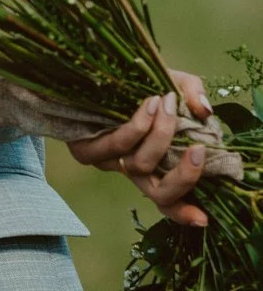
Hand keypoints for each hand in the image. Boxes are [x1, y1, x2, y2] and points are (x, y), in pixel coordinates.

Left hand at [66, 70, 214, 228]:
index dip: (185, 212)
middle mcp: (132, 170)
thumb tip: (204, 111)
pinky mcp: (87, 150)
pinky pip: (116, 146)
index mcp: (157, 166)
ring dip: (159, 136)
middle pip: (159, 193)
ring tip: (166, 103)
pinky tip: (148, 104)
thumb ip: (194, 95)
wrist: (97, 71)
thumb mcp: (175, 84)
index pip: (170, 199)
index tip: (203, 219)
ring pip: (140, 165)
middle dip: (184, 176)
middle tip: (198, 148)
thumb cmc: (142, 84)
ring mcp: (110, 162)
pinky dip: (136, 127)